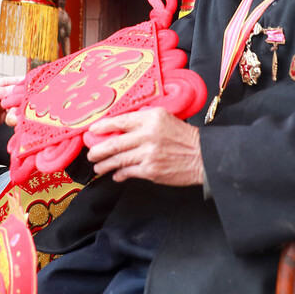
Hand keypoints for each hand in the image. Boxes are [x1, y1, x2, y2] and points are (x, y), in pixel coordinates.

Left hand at [0, 76, 21, 150]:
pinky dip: (15, 117)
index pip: (5, 82)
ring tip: (18, 112)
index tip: (29, 81)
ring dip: (17, 108)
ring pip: (12, 106)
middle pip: (11, 94)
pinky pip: (9, 117)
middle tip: (28, 100)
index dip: (17, 81)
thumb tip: (12, 89)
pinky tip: (16, 119)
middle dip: (20, 96)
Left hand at [86, 107, 204, 185]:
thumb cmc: (184, 137)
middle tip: (91, 154)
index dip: (103, 126)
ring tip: (98, 167)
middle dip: (98, 150)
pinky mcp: (151, 170)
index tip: (93, 131)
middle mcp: (148, 135)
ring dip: (105, 165)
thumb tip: (119, 129)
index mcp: (151, 119)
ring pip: (119, 160)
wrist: (203, 156)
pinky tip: (116, 175)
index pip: (121, 121)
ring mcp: (149, 154)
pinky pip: (128, 172)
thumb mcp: (165, 119)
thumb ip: (144, 121)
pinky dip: (120, 174)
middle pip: (115, 143)